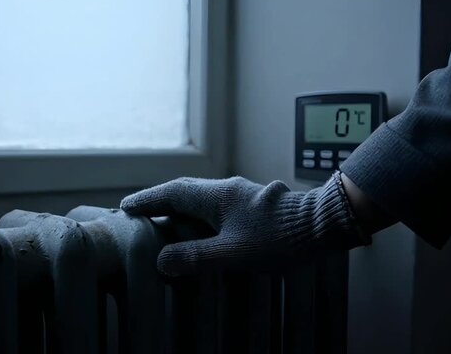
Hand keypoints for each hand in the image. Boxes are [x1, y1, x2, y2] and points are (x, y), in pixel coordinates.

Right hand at [120, 173, 368, 276]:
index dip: (147, 200)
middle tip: (140, 213)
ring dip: (180, 206)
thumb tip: (163, 261)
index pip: (171, 192)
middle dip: (159, 200)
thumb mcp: (234, 253)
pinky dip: (199, 214)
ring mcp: (241, 195)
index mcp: (217, 196)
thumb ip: (196, 257)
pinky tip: (203, 229)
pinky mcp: (253, 204)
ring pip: (201, 197)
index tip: (126, 207)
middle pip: (184, 190)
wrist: (324, 224)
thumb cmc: (280, 237)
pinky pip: (215, 205)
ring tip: (165, 222)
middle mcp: (226, 190)